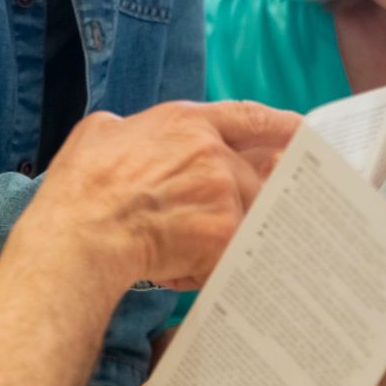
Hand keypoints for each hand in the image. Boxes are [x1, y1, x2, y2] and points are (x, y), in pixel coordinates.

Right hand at [31, 100, 299, 292]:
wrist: (83, 233)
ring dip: (221, 235)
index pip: (248, 116)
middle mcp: (214, 153)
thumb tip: (135, 140)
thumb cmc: (82, 183)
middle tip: (218, 218)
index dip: (279, 125)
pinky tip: (176, 269)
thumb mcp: (101, 131)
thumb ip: (134, 130)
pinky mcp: (225, 236)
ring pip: (243, 217)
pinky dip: (207, 265)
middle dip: (239, 200)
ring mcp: (224, 195)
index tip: (303, 133)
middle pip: (252, 176)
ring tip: (184, 251)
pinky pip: (229, 253)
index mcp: (186, 122)